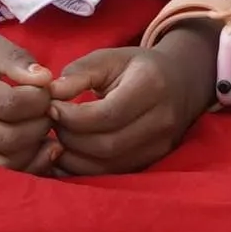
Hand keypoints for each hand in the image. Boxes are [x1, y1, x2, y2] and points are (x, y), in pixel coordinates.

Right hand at [0, 23, 59, 170]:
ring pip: (5, 162)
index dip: (39, 99)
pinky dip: (23, 162)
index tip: (46, 86)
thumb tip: (47, 79)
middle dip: (41, 124)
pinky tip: (34, 144)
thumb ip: (13, 57)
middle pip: (10, 138)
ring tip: (40, 123)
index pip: (10, 105)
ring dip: (34, 147)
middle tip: (47, 107)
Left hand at [46, 20, 219, 176]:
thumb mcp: (109, 58)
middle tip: (52, 124)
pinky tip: (70, 154)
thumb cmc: (137, 68)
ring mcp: (160, 145)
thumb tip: (50, 92)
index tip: (51, 107)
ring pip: (109, 165)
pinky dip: (85, 168)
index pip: (108, 114)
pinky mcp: (153, 161)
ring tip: (58, 139)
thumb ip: (78, 72)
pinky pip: (114, 173)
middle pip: (107, 144)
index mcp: (151, 86)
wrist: (180, 83)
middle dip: (70, 137)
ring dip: (75, 157)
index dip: (73, 117)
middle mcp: (161, 120)